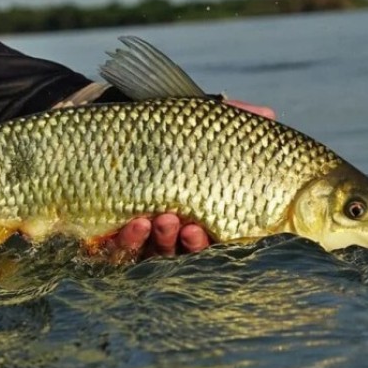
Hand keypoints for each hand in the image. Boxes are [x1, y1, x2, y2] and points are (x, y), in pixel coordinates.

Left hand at [111, 99, 275, 260]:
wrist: (99, 131)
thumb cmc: (154, 130)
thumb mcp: (191, 121)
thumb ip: (229, 119)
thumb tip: (268, 114)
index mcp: (197, 211)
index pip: (212, 235)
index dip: (210, 239)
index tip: (204, 227)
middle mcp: (170, 230)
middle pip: (185, 250)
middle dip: (189, 244)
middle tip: (188, 227)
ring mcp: (139, 236)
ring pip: (155, 253)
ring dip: (162, 241)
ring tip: (162, 220)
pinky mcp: (107, 237)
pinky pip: (119, 251)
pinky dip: (128, 241)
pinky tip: (134, 224)